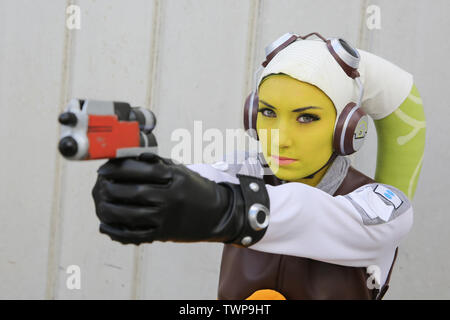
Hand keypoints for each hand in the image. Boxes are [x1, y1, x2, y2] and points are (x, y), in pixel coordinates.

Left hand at [92, 153, 268, 244]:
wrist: (217, 213)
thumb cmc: (195, 189)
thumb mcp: (180, 170)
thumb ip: (156, 164)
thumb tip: (129, 156)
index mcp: (174, 177)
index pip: (141, 169)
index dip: (118, 168)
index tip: (103, 169)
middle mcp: (171, 196)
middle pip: (134, 192)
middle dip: (111, 188)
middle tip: (99, 186)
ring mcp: (167, 217)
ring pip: (132, 214)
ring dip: (110, 210)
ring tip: (99, 205)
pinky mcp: (164, 233)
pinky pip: (136, 234)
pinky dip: (117, 231)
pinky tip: (106, 225)